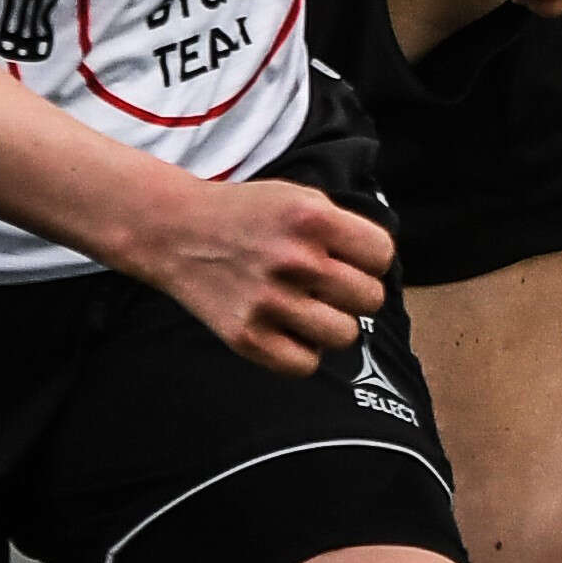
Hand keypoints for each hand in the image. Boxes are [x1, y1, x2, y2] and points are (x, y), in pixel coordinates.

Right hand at [122, 174, 393, 374]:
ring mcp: (269, 301)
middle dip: (353, 292)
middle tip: (325, 284)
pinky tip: (286, 328)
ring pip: (344, 335)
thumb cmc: (249, 216)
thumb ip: (344, 229)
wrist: (178, 231)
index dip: (369, 258)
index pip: (382, 255)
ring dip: (331, 323)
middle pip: (369, 299)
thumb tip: (384, 272)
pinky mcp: (247, 337)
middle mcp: (294, 259)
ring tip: (307, 306)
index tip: (348, 258)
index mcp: (312, 217)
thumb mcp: (300, 198)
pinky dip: (302, 351)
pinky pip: (306, 364)